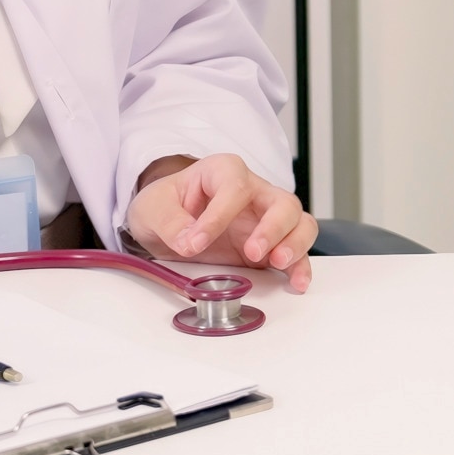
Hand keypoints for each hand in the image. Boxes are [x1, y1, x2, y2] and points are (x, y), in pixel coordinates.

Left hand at [125, 153, 315, 291]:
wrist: (169, 221)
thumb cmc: (167, 204)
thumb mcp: (153, 207)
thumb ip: (169, 221)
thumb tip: (188, 242)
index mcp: (223, 172)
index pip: (233, 187)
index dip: (219, 216)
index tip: (195, 242)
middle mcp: (252, 192)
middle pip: (282, 201)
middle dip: (273, 228)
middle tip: (252, 252)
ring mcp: (265, 219)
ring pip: (299, 223)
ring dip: (294, 244)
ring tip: (278, 262)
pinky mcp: (270, 245)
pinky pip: (297, 251)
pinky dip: (301, 266)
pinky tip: (295, 282)